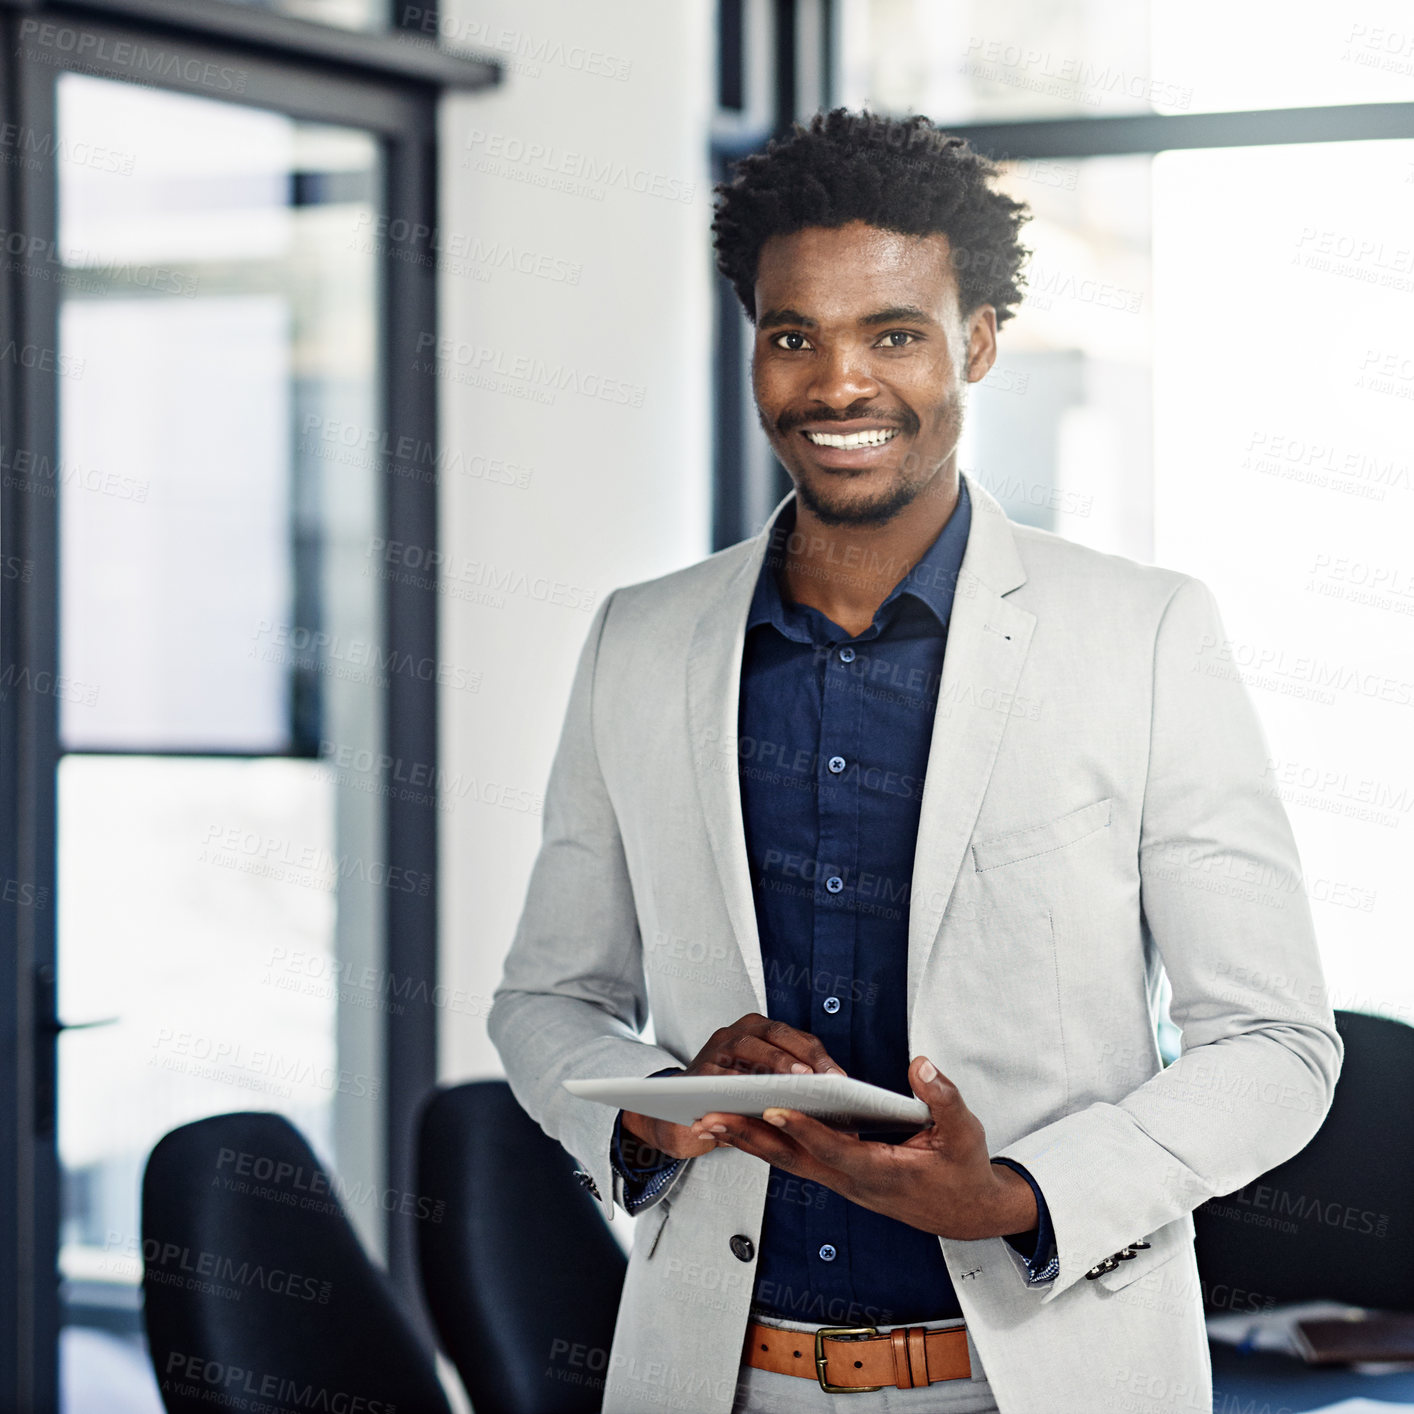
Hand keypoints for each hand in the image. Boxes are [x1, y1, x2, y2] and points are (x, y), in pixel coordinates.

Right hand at [620, 1013, 846, 1161]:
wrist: (682, 1113)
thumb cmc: (732, 1098)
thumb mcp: (764, 1086)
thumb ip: (791, 1082)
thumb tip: (835, 1094)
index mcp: (758, 1031)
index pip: (794, 1036)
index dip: (818, 1055)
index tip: (840, 1078)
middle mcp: (736, 1032)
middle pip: (774, 1034)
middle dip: (801, 1056)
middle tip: (823, 1079)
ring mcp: (715, 1049)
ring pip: (749, 1048)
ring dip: (774, 1065)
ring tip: (797, 1083)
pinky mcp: (698, 1071)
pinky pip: (722, 1075)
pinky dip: (742, 1085)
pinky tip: (761, 1100)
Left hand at [687, 1055, 1036, 1239]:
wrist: (967, 1212)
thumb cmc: (964, 1171)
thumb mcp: (967, 1134)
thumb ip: (944, 1099)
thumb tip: (921, 1066)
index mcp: (884, 1172)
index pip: (837, 1151)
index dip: (806, 1131)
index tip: (775, 1110)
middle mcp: (855, 1182)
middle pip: (795, 1161)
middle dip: (752, 1139)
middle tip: (711, 1119)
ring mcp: (844, 1182)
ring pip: (789, 1162)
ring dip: (749, 1143)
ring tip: (710, 1121)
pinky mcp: (840, 1176)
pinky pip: (796, 1160)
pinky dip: (767, 1144)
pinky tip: (742, 1126)